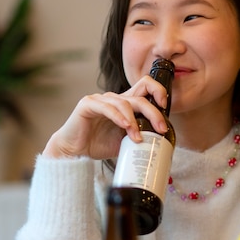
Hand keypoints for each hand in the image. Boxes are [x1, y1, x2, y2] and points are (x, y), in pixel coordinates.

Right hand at [43, 76, 168, 159]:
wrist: (74, 152)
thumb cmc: (98, 145)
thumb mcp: (126, 141)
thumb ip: (140, 136)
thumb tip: (161, 143)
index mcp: (125, 104)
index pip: (145, 87)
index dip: (157, 91)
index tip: (165, 106)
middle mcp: (114, 99)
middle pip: (140, 96)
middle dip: (154, 113)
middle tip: (160, 129)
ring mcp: (100, 100)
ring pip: (125, 103)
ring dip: (134, 121)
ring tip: (138, 138)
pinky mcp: (88, 104)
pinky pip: (107, 107)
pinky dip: (118, 117)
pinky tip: (125, 126)